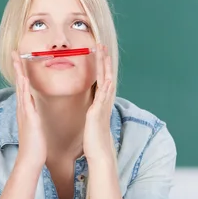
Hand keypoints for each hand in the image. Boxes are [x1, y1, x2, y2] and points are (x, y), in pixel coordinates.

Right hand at [11, 51, 46, 167]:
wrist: (30, 159)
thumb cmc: (35, 145)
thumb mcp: (35, 126)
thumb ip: (34, 116)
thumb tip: (33, 109)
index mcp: (26, 109)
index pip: (23, 86)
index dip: (22, 72)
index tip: (21, 60)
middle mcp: (23, 107)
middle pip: (19, 82)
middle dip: (17, 67)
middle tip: (15, 52)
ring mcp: (24, 111)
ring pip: (21, 87)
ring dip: (19, 71)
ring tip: (17, 58)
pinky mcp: (29, 116)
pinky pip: (25, 98)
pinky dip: (23, 87)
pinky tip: (23, 77)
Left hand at [83, 43, 114, 160]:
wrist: (99, 153)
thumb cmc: (93, 139)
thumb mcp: (91, 120)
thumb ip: (92, 112)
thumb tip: (90, 108)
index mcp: (100, 102)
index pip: (101, 79)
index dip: (100, 66)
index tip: (99, 53)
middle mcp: (104, 101)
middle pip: (106, 75)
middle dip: (104, 60)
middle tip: (102, 45)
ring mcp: (103, 105)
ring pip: (106, 80)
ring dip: (106, 66)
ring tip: (104, 52)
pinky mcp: (99, 111)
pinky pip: (104, 94)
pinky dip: (106, 84)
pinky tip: (107, 76)